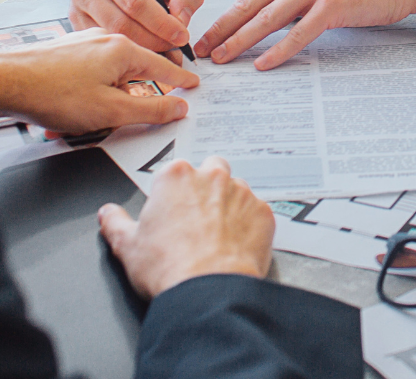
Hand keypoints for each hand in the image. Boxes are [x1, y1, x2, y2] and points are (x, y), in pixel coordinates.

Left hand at [0, 29, 197, 132]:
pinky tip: (74, 107)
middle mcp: (107, 40)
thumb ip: (150, 109)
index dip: (180, 79)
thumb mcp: (111, 110)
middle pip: (136, 70)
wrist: (6, 82)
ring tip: (86, 118)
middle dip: (132, 96)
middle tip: (125, 116)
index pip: (164, 66)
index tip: (192, 84)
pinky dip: (89, 91)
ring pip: (111, 74)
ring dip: (106, 97)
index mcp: (124, 49)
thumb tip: (177, 107)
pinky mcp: (68, 51)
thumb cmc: (52, 93)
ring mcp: (86, 43)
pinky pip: (92, 72)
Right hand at [69, 0, 203, 54]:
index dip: (161, 22)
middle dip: (153, 40)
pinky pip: (102, 47)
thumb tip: (181, 19)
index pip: (134, 1)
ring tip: (164, 51)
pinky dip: (127, 54)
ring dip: (141, 50)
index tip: (181, 35)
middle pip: (120, 23)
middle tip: (174, 47)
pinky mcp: (76, 27)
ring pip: (111, 38)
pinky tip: (145, 53)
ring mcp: (76, 9)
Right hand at [98, 156, 273, 297]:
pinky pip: (256, 212)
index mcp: (177, 176)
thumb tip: (107, 214)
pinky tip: (235, 245)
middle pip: (211, 170)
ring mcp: (242, 192)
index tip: (171, 211)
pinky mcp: (263, 212)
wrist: (207, 290)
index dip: (173, 193)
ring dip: (229, 205)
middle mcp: (212, 176)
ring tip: (216, 236)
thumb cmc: (168, 267)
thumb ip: (116, 223)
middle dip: (205, 187)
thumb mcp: (127, 246)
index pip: (176, 171)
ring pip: (236, 189)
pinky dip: (248, 224)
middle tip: (195, 219)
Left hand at [194, 0, 415, 69]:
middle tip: (203, 49)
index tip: (210, 32)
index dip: (227, 14)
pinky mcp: (333, 4)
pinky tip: (264, 63)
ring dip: (240, 41)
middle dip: (222, 29)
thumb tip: (269, 15)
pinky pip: (298, 33)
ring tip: (223, 58)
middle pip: (251, 3)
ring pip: (267, 18)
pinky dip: (278, 50)